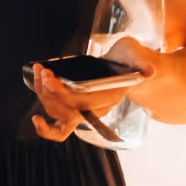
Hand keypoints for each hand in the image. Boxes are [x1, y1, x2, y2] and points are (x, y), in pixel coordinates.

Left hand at [28, 38, 158, 142]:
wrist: (130, 68)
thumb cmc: (132, 63)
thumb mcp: (140, 56)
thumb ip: (143, 63)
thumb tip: (149, 71)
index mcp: (108, 98)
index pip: (81, 102)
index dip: (62, 93)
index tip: (51, 78)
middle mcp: (95, 109)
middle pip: (64, 110)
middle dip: (49, 92)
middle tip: (44, 72)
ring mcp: (84, 111)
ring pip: (57, 113)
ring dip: (43, 94)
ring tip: (40, 72)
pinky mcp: (76, 108)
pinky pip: (59, 128)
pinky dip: (45, 128)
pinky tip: (36, 120)